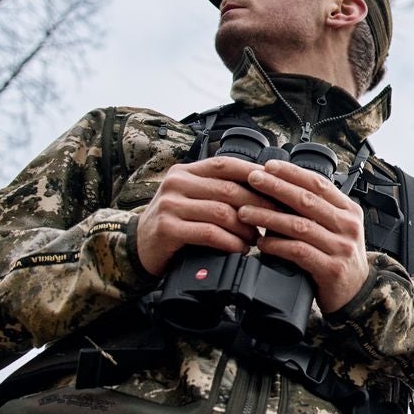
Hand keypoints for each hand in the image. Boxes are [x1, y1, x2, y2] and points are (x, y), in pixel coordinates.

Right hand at [135, 155, 270, 275]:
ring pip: (221, 212)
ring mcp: (170, 204)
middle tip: (273, 220)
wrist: (137, 247)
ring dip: (245, 228)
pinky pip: (209, 232)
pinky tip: (239, 249)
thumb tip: (263, 188)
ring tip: (256, 239)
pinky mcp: (167, 228)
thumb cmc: (173, 222)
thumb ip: (217, 190)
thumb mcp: (192, 198)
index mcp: (186, 171)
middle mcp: (177, 183)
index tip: (277, 187)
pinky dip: (230, 242)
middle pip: (229, 189)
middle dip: (257, 206)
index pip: (226, 164)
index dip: (254, 174)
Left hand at [239, 160, 370, 313]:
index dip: (292, 173)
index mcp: (349, 210)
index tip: (269, 166)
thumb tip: (280, 187)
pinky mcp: (332, 269)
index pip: (319, 184)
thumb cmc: (339, 257)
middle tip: (253, 179)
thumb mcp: (336, 228)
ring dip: (268, 217)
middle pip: (307, 200)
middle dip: (276, 187)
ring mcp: (342, 247)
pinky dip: (277, 245)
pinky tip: (262, 243)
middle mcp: (348, 225)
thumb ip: (318, 210)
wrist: (358, 293)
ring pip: (299, 225)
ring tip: (246, 212)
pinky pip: (299, 252)